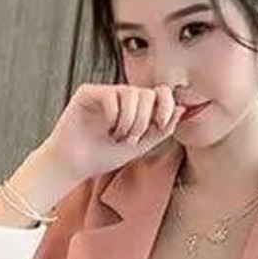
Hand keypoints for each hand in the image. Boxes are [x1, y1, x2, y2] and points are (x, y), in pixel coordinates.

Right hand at [39, 81, 182, 192]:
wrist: (74, 165)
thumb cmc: (104, 156)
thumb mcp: (141, 146)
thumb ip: (162, 129)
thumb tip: (182, 109)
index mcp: (137, 107)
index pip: (159, 93)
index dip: (166, 105)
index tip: (162, 124)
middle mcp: (122, 96)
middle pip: (147, 93)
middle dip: (144, 120)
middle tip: (132, 140)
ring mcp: (105, 93)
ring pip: (131, 93)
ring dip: (130, 120)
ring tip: (119, 137)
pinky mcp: (87, 93)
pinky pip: (110, 95)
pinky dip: (113, 116)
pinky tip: (106, 129)